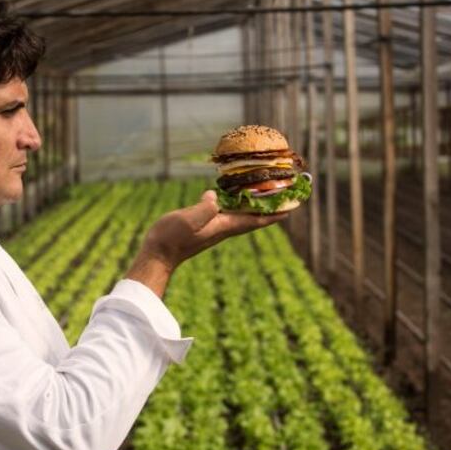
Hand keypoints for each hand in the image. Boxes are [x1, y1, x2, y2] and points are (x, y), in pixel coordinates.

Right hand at [125, 190, 288, 296]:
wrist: (158, 254)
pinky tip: (234, 197)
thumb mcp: (188, 220)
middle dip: (271, 208)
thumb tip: (214, 197)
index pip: (256, 219)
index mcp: (224, 225)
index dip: (274, 213)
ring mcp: (215, 228)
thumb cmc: (171, 237)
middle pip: (254, 217)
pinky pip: (229, 213)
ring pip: (243, 215)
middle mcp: (224, 227)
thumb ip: (203, 209)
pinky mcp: (206, 226)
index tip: (292, 207)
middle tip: (286, 198)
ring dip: (257, 206)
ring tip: (267, 195)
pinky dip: (238, 205)